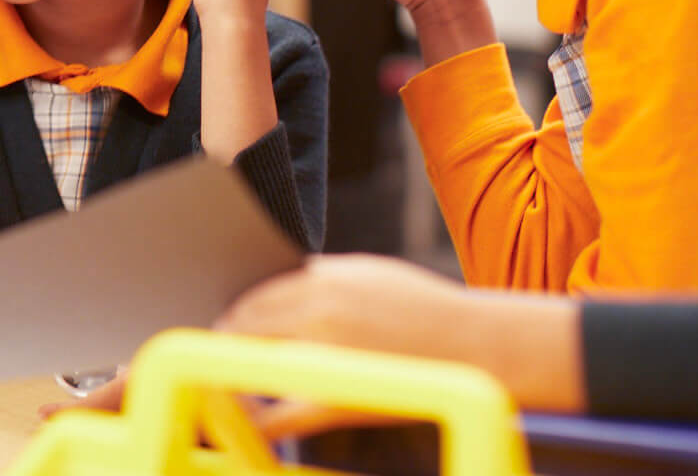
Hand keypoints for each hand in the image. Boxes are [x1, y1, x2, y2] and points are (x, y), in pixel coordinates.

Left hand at [217, 254, 583, 418]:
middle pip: (247, 325)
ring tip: (224, 378)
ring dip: (233, 371)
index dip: (234, 312)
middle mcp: (317, 311)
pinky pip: (280, 414)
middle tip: (216, 350)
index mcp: (323, 279)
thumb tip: (281, 286)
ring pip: (255, 362)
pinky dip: (255, 418)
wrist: (481, 345)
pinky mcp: (339, 398)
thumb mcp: (371, 274)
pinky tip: (245, 421)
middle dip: (227, 338)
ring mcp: (326, 355)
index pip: (255, 295)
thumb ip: (323, 278)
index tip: (222, 322)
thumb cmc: (427, 309)